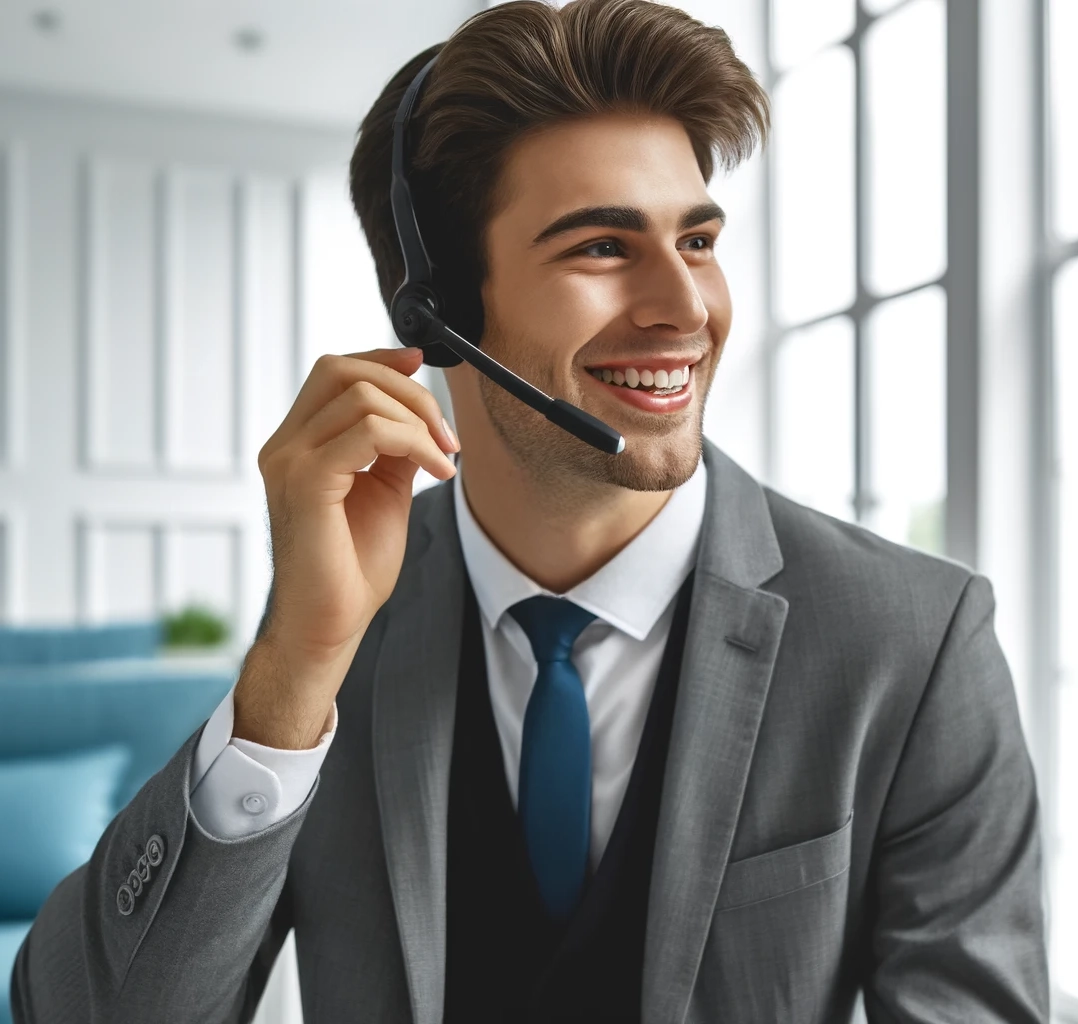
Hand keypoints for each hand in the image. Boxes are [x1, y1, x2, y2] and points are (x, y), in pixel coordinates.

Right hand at [235, 346, 457, 747]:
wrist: (332, 623)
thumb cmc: (352, 567)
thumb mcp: (385, 489)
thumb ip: (395, 446)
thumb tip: (420, 412)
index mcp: (298, 444)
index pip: (334, 372)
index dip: (381, 359)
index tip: (421, 364)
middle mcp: (285, 446)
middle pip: (343, 370)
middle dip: (407, 389)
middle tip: (444, 432)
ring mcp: (290, 462)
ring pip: (360, 396)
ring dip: (418, 419)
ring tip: (443, 457)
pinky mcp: (306, 483)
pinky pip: (369, 433)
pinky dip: (414, 442)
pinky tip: (436, 471)